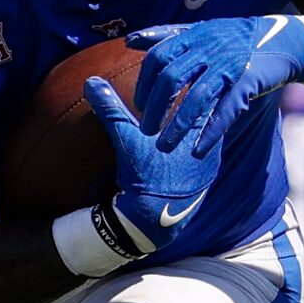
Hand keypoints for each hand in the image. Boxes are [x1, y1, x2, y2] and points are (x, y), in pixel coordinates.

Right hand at [86, 76, 222, 255]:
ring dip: (194, 131)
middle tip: (184, 97)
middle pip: (210, 119)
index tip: (185, 80)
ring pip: (208, 139)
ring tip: (181, 122)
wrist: (151, 221)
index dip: (195, 88)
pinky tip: (180, 151)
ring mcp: (211, 167)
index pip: (206, 99)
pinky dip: (194, 150)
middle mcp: (212, 149)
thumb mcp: (125, 139)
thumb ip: (112, 109)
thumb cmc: (143, 177)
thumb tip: (92, 82)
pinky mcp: (205, 182)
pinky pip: (204, 158)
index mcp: (198, 133)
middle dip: (197, 109)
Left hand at [127, 16, 303, 157]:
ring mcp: (228, 66)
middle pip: (172, 79)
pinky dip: (211, 132)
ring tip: (164, 147)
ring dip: (178, 125)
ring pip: (197, 98)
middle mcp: (207, 49)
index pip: (158, 57)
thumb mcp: (198, 32)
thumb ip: (164, 36)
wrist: (280, 39)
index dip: (145, 83)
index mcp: (192, 37)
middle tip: (146, 131)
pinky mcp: (247, 83)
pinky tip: (198, 150)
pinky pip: (226, 111)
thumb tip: (129, 41)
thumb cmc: (231, 37)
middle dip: (157, 108)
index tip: (138, 105)